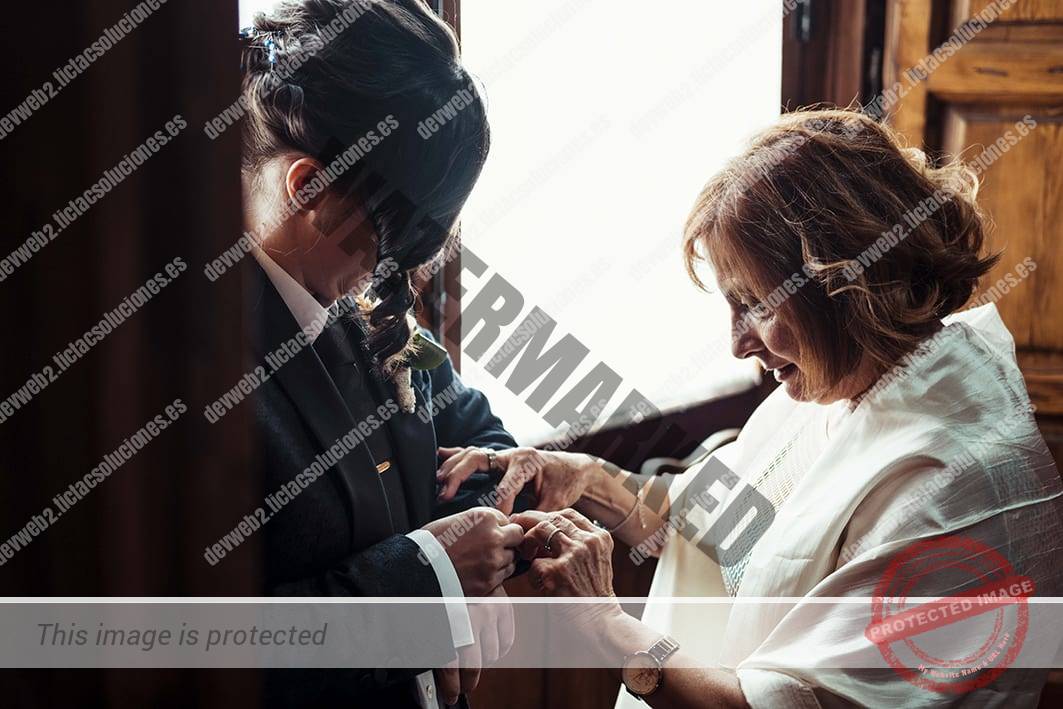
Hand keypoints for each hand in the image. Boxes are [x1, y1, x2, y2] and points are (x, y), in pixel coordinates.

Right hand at [423, 506, 523, 595]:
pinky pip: (504, 576)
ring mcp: (493, 561)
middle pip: (518, 537)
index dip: (501, 527)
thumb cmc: (433, 542)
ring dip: (503, 558)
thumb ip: (482, 521)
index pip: (508, 520)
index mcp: (485, 517)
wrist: (417, 568)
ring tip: (483, 560)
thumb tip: (499, 525)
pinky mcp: (489, 581)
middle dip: (509, 541)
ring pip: (513, 558)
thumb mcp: (459, 519)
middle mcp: (494, 538)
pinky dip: (496, 574)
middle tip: (495, 546)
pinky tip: (481, 571)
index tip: (493, 532)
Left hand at [433, 586, 514, 705]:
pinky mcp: (501, 605)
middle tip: (463, 685)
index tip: (450, 695)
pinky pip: (506, 639)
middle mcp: (469, 620)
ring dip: (482, 662)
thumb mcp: (423, 620)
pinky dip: (499, 648)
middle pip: (474, 666)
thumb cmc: (430, 590)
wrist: (444, 562)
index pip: (451, 669)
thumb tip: (431, 669)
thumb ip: (430, 645)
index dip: (451, 688)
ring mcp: (488, 612)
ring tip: (474, 661)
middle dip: (467, 681)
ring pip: (491, 654)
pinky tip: (490, 648)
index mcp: (446, 624)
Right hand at [437, 446, 598, 514]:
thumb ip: (538, 514)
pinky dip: (457, 454)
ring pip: (472, 454)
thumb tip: (518, 530)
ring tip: (438, 480)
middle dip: (459, 475)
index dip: (500, 507)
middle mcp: (513, 454)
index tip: (495, 523)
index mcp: (527, 462)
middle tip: (444, 493)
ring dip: (453, 466)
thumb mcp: (557, 501)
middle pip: (478, 459)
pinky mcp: (501, 458)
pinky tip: (441, 454)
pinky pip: (475, 453)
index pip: (506, 486)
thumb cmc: (566, 484)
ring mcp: (505, 454)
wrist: (576, 468)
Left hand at [512, 509, 617, 597]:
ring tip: (526, 554)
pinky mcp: (559, 572)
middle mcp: (588, 542)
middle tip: (516, 527)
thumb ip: (578, 544)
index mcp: (599, 537)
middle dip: (530, 521)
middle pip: (553, 518)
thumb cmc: (594, 596)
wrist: (603, 623)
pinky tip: (539, 585)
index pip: (569, 514)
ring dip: (528, 541)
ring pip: (541, 530)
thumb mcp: (595, 561)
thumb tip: (545, 532)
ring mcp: (574, 555)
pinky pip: (534, 564)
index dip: (548, 516)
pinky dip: (532, 575)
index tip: (535, 522)